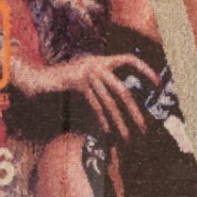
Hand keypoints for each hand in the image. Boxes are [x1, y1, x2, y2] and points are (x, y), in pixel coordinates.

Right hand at [17, 52, 159, 142]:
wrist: (38, 79)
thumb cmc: (64, 81)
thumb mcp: (87, 78)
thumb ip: (103, 85)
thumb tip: (123, 102)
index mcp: (101, 60)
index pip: (129, 59)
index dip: (145, 70)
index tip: (158, 83)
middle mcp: (96, 64)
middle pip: (122, 90)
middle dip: (134, 112)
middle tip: (145, 128)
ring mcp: (87, 73)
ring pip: (109, 102)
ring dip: (119, 122)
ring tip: (127, 137)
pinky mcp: (77, 82)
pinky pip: (94, 105)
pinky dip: (102, 119)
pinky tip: (108, 131)